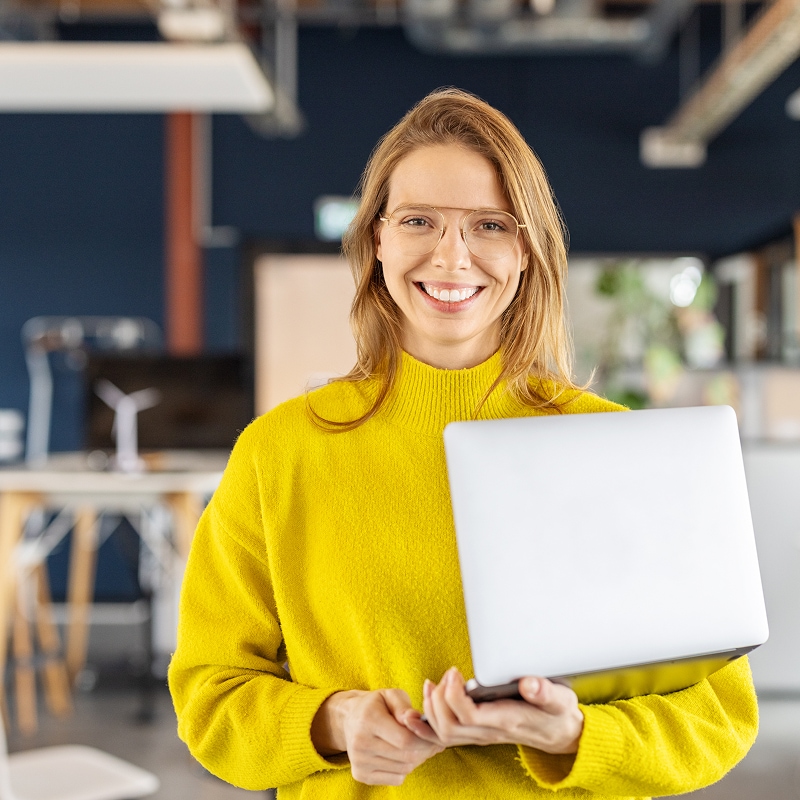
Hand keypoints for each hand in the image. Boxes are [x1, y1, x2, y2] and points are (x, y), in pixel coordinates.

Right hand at [311, 689, 443, 785]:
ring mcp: (359, 762)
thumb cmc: (376, 705)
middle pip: (406, 756)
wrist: (349, 719)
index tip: (434, 734)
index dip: (424, 739)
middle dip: (425, 750)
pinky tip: (404, 754)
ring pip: (403, 769)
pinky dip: (405, 768)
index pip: (405, 739)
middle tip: (432, 741)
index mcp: (368, 719)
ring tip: (418, 746)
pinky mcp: (361, 775)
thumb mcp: (389, 695)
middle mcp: (360, 743)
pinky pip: (396, 779)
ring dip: (417, 759)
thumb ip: (404, 706)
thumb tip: (416, 719)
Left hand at [422, 668, 583, 753]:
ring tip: (432, 684)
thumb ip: (545, 692)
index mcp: (507, 720)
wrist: (560, 734)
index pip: (469, 716)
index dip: (454, 695)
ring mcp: (481, 735)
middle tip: (447, 674)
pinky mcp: (476, 732)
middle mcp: (490, 732)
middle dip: (438, 699)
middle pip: (449, 727)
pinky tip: (423, 705)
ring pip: (443, 733)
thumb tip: (529, 683)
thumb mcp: (560, 699)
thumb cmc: (557, 712)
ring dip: (430, 709)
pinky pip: (445, 736)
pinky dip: (428, 724)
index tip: (455, 671)